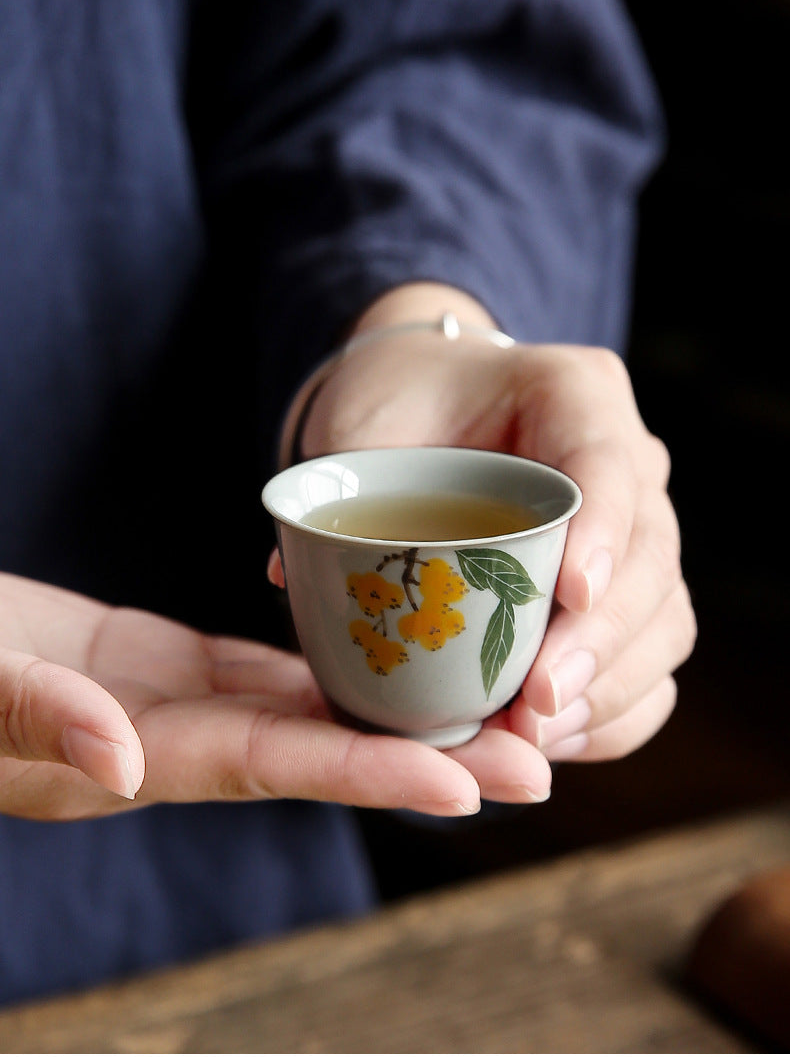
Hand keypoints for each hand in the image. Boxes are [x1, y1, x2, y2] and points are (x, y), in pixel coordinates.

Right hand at [0, 571, 551, 820]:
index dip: (368, 773)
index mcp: (133, 760)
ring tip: (499, 712)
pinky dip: (338, 666)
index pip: (272, 766)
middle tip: (537, 764)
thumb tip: (122, 763)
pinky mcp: (172, 667)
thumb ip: (36, 719)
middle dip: (427, 761)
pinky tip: (399, 653)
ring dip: (402, 716)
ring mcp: (180, 707)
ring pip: (309, 711)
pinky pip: (272, 670)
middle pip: (321, 751)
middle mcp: (177, 745)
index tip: (468, 786)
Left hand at [296, 284, 695, 767]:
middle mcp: (628, 457)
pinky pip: (650, 658)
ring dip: (608, 690)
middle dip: (601, 643)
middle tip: (535, 704)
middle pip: (650, 558)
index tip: (569, 597)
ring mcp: (637, 524)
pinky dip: (614, 709)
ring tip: (533, 736)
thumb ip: (337, 482)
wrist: (432, 400)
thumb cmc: (398, 400)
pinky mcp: (627, 584)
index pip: (610, 464)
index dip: (603, 534)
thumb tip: (291, 580)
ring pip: (664, 619)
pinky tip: (553, 738)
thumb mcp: (361, 418)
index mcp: (573, 392)